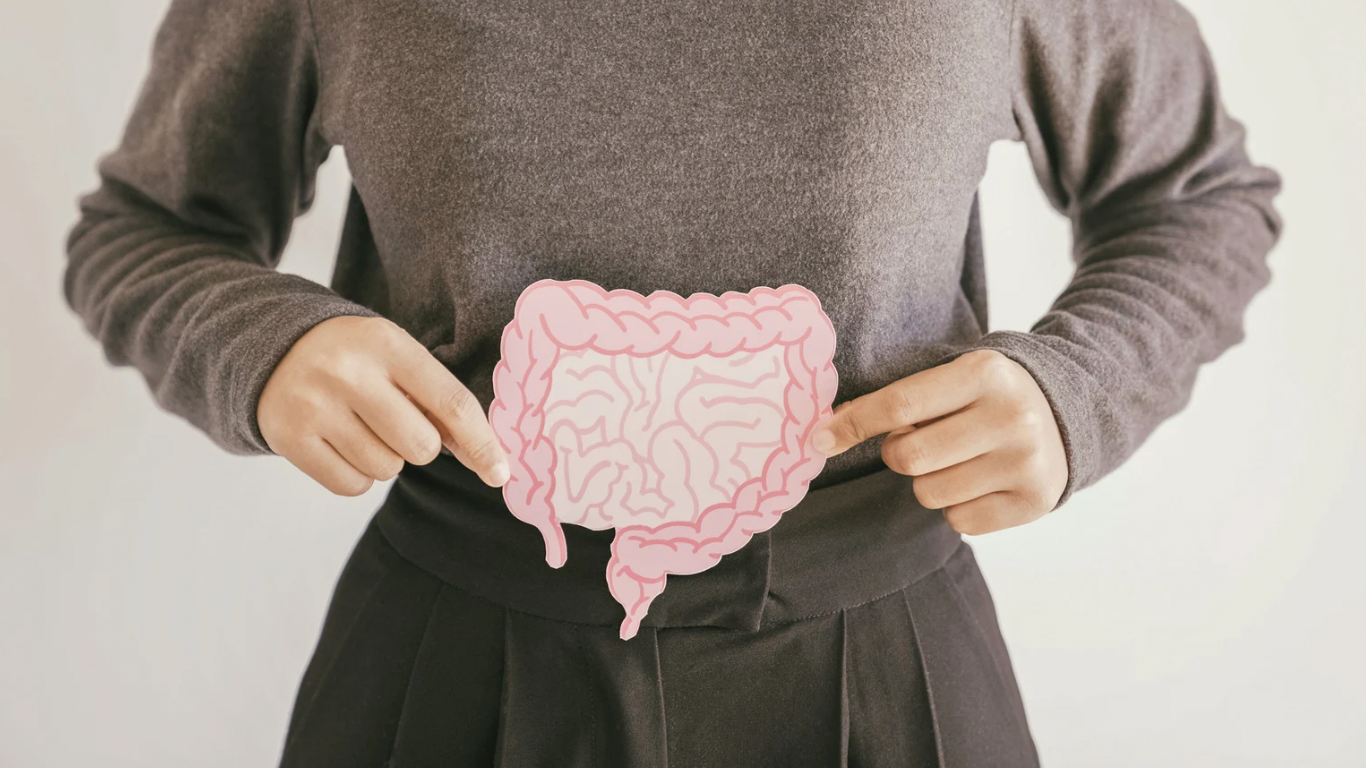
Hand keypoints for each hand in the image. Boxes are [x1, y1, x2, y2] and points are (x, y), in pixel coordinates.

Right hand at [257, 316, 509, 495]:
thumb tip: (488, 460)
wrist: (274, 348)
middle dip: (420, 445)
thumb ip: (439, 401)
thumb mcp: (397, 357)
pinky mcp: (290, 438)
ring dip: (387, 459)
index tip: (501, 473)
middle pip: (421, 446)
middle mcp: (348, 372)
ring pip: (387, 469)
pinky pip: (353, 485)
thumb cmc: (356, 359)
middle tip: (396, 422)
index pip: (450, 403)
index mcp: (387, 343)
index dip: (482, 443)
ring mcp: (315, 406)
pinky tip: (342, 444)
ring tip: (362, 426)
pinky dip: (358, 475)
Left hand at [810, 350, 1066, 534]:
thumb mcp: (953, 378)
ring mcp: (1026, 462)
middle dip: (898, 454)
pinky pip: (959, 522)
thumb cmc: (986, 397)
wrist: (1066, 413)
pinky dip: (957, 507)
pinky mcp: (1035, 501)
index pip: (899, 404)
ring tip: (959, 460)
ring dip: (929, 482)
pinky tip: (981, 481)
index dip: (853, 424)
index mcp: (983, 373)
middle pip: (908, 457)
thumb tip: (827, 430)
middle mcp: (1011, 416)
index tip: (818, 439)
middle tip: (920, 442)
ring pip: (929, 494)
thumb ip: (899, 399)